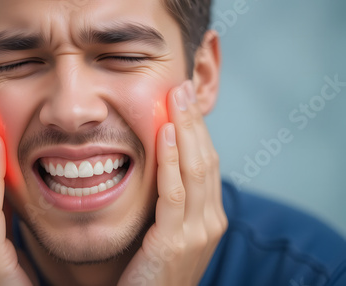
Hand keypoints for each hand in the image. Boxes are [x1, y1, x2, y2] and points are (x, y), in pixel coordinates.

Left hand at [118, 81, 227, 285]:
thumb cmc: (152, 270)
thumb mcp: (167, 231)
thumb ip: (170, 201)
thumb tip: (156, 162)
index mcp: (210, 216)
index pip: (206, 162)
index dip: (197, 128)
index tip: (184, 99)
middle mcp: (210, 220)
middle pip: (205, 158)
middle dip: (194, 120)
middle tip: (182, 86)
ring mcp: (197, 232)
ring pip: (195, 170)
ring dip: (185, 129)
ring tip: (176, 97)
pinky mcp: (173, 242)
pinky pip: (173, 193)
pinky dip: (170, 161)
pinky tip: (165, 134)